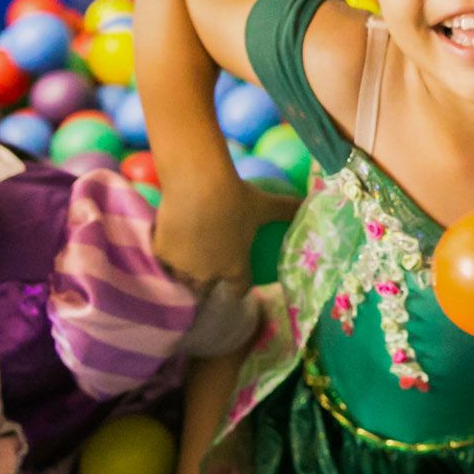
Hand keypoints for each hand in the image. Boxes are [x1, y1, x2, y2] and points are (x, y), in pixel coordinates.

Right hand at [155, 177, 298, 289]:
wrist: (198, 184)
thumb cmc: (236, 196)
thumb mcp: (265, 204)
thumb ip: (287, 209)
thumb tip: (310, 202)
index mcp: (235, 268)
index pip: (239, 289)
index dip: (239, 287)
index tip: (237, 281)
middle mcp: (208, 274)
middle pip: (206, 289)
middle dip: (207, 284)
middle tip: (207, 269)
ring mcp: (183, 266)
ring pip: (182, 278)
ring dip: (185, 273)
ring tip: (185, 261)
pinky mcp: (163, 253)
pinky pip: (164, 260)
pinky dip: (167, 254)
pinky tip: (167, 243)